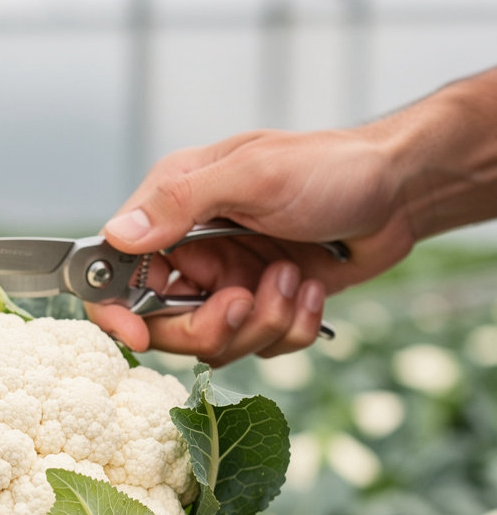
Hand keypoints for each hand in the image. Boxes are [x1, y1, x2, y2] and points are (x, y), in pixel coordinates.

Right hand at [92, 127, 417, 364]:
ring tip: (292, 278)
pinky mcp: (262, 307)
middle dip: (208, 326)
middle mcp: (192, 252)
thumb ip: (180, 203)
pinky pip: (260, 347)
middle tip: (243, 301)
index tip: (140, 334)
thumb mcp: (253, 175)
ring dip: (262, 321)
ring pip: (216, 345)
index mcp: (172, 211)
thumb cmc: (331, 167)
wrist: (400, 191)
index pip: (115, 272)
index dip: (117, 311)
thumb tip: (117, 235)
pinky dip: (292, 326)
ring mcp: (226, 283)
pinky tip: (310, 288)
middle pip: (164, 326)